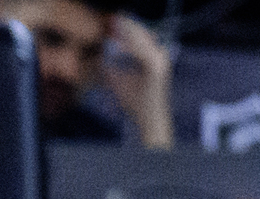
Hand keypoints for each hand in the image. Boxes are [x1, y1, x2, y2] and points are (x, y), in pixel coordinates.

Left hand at [103, 13, 174, 146]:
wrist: (148, 119)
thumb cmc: (135, 102)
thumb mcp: (119, 80)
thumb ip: (111, 67)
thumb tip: (99, 56)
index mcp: (153, 56)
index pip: (140, 36)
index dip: (126, 27)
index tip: (112, 20)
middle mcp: (160, 56)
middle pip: (143, 34)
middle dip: (127, 25)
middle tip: (112, 19)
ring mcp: (160, 61)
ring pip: (143, 41)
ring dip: (129, 32)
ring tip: (115, 25)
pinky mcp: (157, 68)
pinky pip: (142, 53)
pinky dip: (131, 46)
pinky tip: (119, 44)